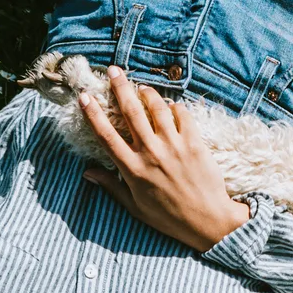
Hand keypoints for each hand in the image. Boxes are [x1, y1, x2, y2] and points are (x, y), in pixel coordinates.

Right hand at [80, 65, 250, 252]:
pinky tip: (171, 107)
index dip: (93, 114)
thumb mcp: (135, 207)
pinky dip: (175, 107)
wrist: (208, 222)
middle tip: (114, 70)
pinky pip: (182, 115)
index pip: (106, 135)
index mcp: (132, 170)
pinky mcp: (195, 144)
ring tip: (143, 88)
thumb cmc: (169, 218)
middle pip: (130, 112)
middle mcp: (151, 154)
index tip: (84, 96)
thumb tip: (87, 173)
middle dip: (120, 87)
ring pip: (157, 108)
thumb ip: (111, 186)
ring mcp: (174, 147)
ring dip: (148, 93)